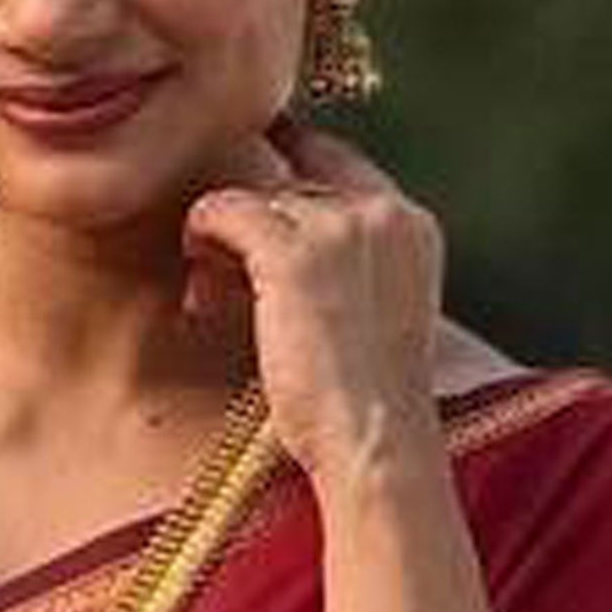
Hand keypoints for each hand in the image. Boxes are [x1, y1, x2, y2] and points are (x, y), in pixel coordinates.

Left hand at [177, 114, 448, 499]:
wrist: (376, 445)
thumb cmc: (369, 409)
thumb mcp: (375, 318)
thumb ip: (343, 270)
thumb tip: (264, 249)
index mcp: (412, 227)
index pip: (339, 166)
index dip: (288, 188)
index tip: (255, 217)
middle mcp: (380, 212)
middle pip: (292, 183)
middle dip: (255, 224)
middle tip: (225, 274)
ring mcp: (337, 226)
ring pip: (256, 194)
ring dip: (225, 236)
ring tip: (210, 289)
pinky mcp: (290, 252)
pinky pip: (225, 209)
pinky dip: (203, 233)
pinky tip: (199, 278)